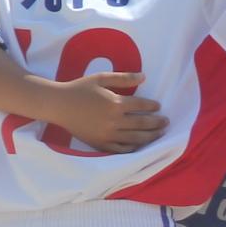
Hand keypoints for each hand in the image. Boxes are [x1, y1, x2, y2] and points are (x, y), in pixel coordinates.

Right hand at [51, 70, 167, 153]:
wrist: (60, 105)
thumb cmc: (80, 89)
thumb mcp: (101, 78)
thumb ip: (124, 78)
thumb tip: (144, 76)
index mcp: (115, 103)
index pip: (141, 106)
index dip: (152, 106)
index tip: (159, 107)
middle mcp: (114, 121)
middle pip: (142, 124)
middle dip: (157, 123)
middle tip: (166, 122)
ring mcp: (107, 135)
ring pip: (135, 139)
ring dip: (150, 137)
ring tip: (159, 134)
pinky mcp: (100, 144)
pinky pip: (121, 150)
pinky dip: (133, 148)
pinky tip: (140, 146)